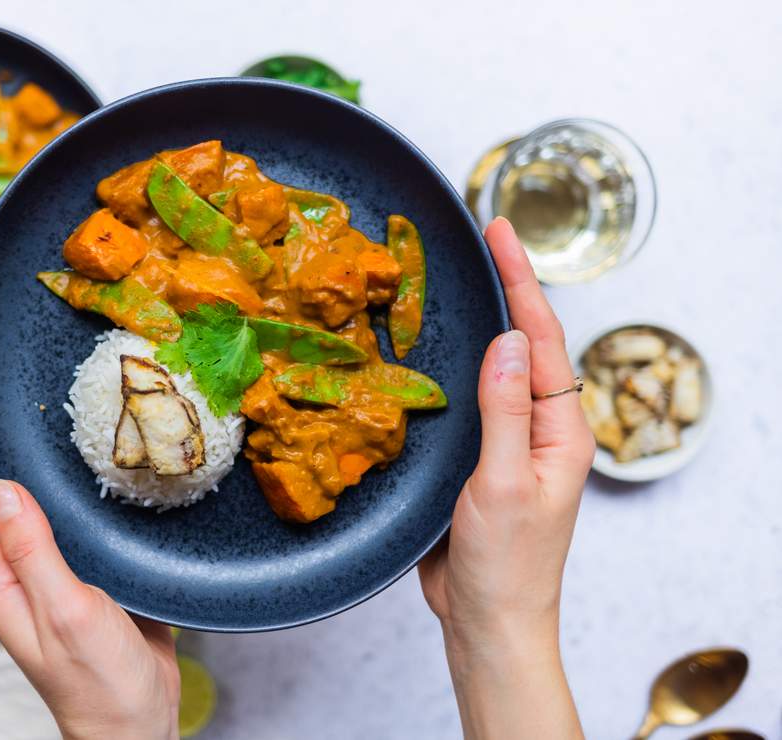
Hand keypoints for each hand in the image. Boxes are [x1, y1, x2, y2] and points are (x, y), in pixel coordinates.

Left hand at [0, 372, 179, 739]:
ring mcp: (38, 568)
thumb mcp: (67, 614)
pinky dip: (46, 478)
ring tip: (5, 408)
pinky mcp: (72, 568)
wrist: (135, 722)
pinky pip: (48, 513)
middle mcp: (8, 568)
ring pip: (7, 499)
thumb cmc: (99, 684)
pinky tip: (65, 460)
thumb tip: (1, 488)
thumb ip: (34, 553)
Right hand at [418, 218, 593, 738]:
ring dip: (479, 324)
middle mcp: (540, 430)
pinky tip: (430, 354)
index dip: (522, 282)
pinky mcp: (478, 462)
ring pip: (495, 371)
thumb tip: (511, 339)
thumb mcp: (506, 483)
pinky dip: (452, 368)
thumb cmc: (506, 565)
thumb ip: (506, 411)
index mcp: (561, 431)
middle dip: (506, 288)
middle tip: (481, 238)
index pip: (544, 340)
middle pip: (526, 345)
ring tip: (459, 279)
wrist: (488, 623)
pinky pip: (468, 402)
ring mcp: (509, 445)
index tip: (499, 233)